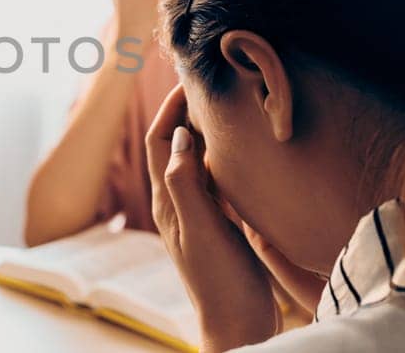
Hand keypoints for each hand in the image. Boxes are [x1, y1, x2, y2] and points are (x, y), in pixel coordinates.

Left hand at [146, 86, 278, 350]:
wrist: (238, 324)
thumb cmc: (218, 281)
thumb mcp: (201, 229)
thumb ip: (186, 184)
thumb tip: (180, 136)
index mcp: (168, 201)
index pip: (161, 141)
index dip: (170, 109)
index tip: (188, 80)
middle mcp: (179, 204)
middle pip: (175, 146)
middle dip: (185, 113)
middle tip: (208, 83)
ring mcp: (199, 214)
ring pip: (197, 161)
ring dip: (206, 133)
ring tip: (227, 106)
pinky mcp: (220, 225)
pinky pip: (217, 181)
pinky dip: (225, 158)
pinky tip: (244, 151)